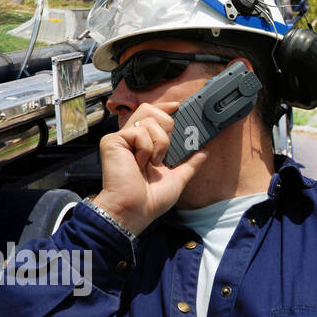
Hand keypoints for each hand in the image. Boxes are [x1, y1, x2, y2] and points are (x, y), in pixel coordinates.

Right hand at [92, 102, 209, 234]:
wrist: (135, 210)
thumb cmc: (150, 199)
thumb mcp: (177, 179)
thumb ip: (189, 164)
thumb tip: (203, 152)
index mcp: (144, 146)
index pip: (152, 116)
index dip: (165, 108)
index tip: (178, 106)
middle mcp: (131, 139)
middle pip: (149, 109)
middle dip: (166, 125)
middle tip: (165, 149)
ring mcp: (121, 139)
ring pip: (148, 119)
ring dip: (159, 143)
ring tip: (152, 162)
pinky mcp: (112, 141)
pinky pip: (139, 132)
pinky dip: (147, 149)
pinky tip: (140, 163)